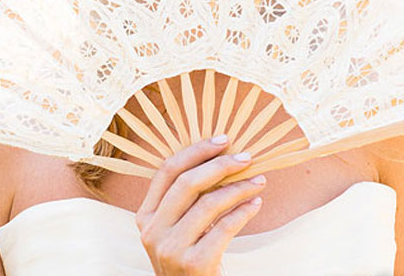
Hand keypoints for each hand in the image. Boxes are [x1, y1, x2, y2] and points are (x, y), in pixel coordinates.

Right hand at [135, 135, 266, 274]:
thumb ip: (185, 199)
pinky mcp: (193, 263)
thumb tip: (219, 156)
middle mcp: (153, 231)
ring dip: (239, 188)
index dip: (196, 151)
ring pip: (209, 203)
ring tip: (257, 181)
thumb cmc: (189, 257)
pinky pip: (224, 227)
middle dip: (220, 165)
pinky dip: (243, 211)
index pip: (167, 170)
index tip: (222, 140)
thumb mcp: (176, 227)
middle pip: (187, 183)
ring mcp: (171, 248)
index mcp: (146, 215)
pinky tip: (255, 204)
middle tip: (245, 158)